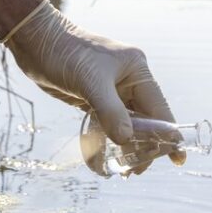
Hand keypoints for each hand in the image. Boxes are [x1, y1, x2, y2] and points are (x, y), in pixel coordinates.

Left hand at [6, 1, 185, 173]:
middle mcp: (128, 81)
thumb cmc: (65, 53)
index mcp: (137, 71)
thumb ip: (110, 111)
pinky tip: (108, 155)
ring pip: (128, 124)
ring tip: (124, 170)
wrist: (35, 41)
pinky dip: (110, 139)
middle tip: (135, 171)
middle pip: (146, 120)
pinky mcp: (94, 98)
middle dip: (145, 146)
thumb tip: (127, 140)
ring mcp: (112, 90)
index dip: (168, 135)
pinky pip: (109, 123)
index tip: (176, 159)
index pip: (159, 108)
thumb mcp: (90, 82)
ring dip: (127, 146)